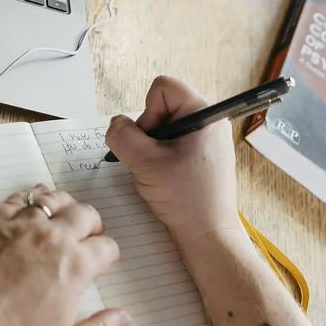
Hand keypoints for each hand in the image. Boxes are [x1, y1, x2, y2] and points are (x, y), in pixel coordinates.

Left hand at [0, 187, 128, 325]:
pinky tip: (31, 203)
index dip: (109, 254)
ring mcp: (20, 226)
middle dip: (92, 224)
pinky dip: (30, 197)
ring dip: (64, 205)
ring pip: (53, 200)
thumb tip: (122, 319)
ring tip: (64, 214)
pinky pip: (18, 198)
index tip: (104, 259)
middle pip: (84, 214)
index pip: (106, 247)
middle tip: (89, 234)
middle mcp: (52, 238)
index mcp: (75, 266)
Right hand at [104, 76, 240, 263]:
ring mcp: (207, 141)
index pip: (164, 87)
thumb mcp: (145, 163)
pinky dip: (161, 159)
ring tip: (160, 174)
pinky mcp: (202, 158)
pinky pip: (172, 145)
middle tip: (154, 161)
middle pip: (163, 107)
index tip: (153, 141)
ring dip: (152, 149)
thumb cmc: (187, 201)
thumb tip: (116, 125)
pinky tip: (166, 180)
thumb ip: (122, 136)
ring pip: (165, 128)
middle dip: (149, 133)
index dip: (148, 111)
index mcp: (205, 115)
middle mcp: (210, 123)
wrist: (209, 237)